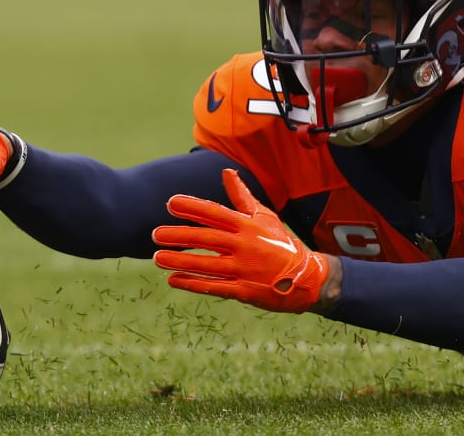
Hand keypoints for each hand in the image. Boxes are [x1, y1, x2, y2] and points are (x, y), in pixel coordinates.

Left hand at [152, 168, 331, 313]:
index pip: (215, 212)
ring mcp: (243, 269)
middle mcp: (244, 246)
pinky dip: (193, 284)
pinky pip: (214, 287)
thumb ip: (242, 196)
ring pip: (206, 264)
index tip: (170, 203)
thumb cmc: (281, 243)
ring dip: (180, 261)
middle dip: (179, 236)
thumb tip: (226, 172)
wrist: (307, 278)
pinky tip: (173, 280)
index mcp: (247, 226)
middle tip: (155, 234)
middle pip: (206, 239)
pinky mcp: (244, 291)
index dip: (192, 207)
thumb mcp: (264, 216)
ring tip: (158, 257)